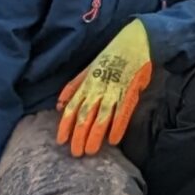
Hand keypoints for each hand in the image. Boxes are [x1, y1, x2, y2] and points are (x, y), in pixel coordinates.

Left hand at [55, 18, 153, 156]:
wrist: (135, 40)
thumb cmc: (111, 56)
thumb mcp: (88, 68)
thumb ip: (73, 86)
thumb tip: (59, 105)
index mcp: (86, 83)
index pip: (72, 107)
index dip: (65, 125)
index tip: (61, 141)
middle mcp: (97, 88)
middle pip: (85, 115)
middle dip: (79, 136)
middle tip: (76, 154)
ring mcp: (114, 89)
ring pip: (101, 116)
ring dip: (95, 135)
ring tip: (91, 151)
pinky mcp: (131, 90)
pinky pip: (123, 111)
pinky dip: (118, 126)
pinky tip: (114, 140)